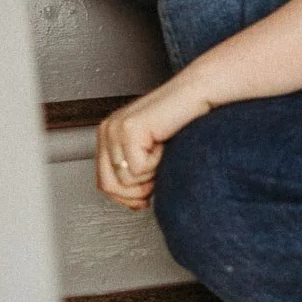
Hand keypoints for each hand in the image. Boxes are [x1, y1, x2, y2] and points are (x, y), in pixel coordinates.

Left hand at [96, 78, 211, 209]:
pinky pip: (138, 170)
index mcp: (107, 134)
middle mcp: (107, 130)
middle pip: (109, 186)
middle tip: (157, 175)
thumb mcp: (149, 154)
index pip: (103, 183)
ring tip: (161, 152)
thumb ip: (134, 175)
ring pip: (125, 182)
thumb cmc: (180, 122)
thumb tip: (133, 205)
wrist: (197, 95)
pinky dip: (157, 163)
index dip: (127, 198)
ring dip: (151, 175)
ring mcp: (115, 129)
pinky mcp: (129, 130)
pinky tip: (164, 143)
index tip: (147, 196)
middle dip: (137, 193)